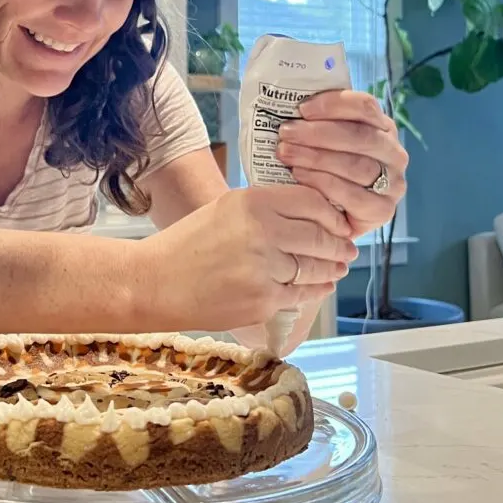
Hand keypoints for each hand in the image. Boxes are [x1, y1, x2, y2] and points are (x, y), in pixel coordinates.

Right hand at [141, 185, 357, 330]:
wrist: (155, 282)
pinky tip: (321, 285)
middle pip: (320, 236)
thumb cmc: (188, 243)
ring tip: (337, 267)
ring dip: (332, 268)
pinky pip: (301, 294)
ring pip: (315, 268)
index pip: (312, 202)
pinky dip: (316, 290)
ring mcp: (263, 268)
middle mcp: (261, 231)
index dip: (332, 213)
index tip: (340, 221)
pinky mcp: (262, 300)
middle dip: (339, 244)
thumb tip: (314, 214)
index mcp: (252, 202)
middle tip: (347, 247)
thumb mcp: (225, 209)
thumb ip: (267, 208)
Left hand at [276, 90, 407, 237]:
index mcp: (381, 127)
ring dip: (317, 158)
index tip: (302, 109)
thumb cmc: (321, 168)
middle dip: (319, 133)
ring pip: (357, 165)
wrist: (327, 215)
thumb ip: (316, 121)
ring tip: (286, 153)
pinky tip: (299, 176)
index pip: (365, 107)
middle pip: (361, 136)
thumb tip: (294, 103)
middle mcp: (393, 153)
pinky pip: (354, 195)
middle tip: (286, 133)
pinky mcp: (382, 211)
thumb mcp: (322, 140)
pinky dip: (324, 183)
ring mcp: (393, 183)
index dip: (333, 105)